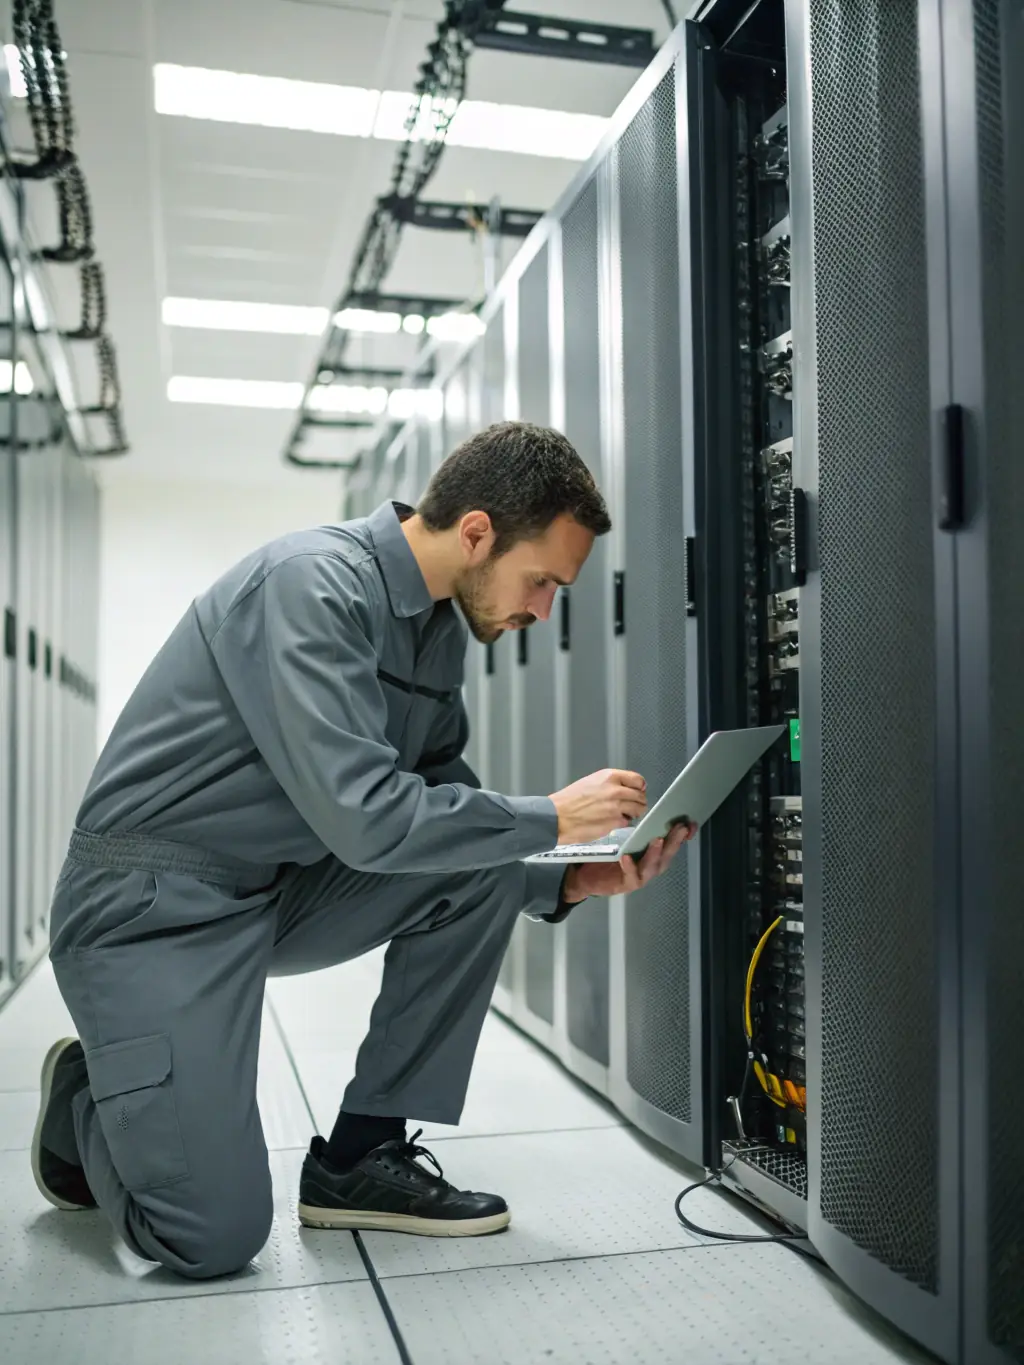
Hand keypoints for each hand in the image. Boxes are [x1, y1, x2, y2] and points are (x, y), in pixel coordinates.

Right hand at [549, 768, 647, 844]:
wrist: (557, 817)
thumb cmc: (568, 801)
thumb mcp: (590, 782)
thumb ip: (609, 783)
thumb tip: (623, 788)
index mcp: (609, 777)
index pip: (637, 779)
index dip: (640, 786)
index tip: (639, 790)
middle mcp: (615, 790)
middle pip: (640, 796)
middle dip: (638, 801)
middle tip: (633, 805)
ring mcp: (616, 807)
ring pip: (638, 809)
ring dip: (634, 813)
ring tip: (625, 814)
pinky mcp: (614, 822)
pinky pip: (627, 822)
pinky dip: (623, 823)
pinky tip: (614, 821)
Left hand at [561, 820, 697, 903]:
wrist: (584, 875)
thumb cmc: (605, 855)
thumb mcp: (622, 837)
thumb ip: (636, 826)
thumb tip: (643, 804)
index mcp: (651, 852)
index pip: (671, 842)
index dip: (683, 834)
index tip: (689, 823)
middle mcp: (649, 864)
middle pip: (667, 854)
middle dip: (675, 841)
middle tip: (680, 829)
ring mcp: (639, 875)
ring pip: (653, 866)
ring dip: (656, 853)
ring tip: (657, 840)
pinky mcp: (625, 883)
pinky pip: (630, 876)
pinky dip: (631, 867)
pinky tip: (627, 857)